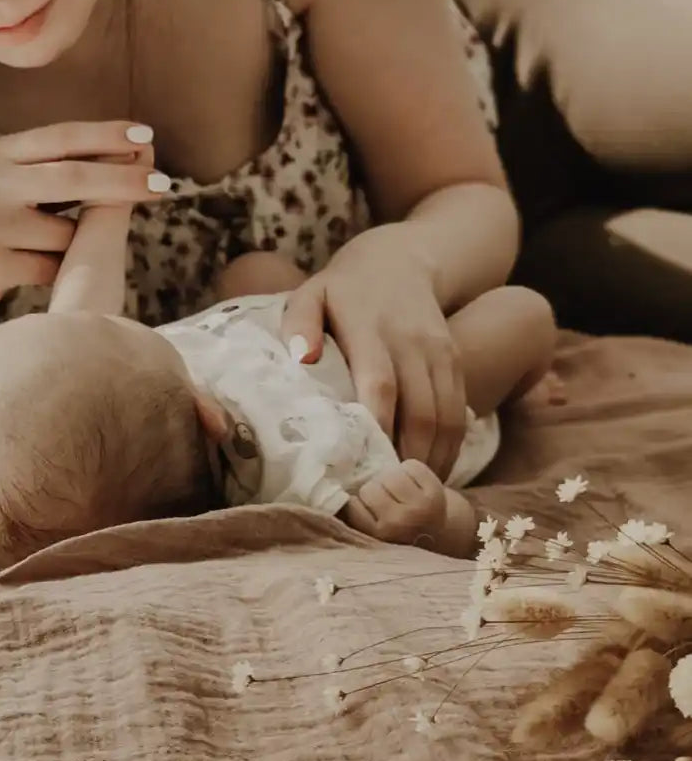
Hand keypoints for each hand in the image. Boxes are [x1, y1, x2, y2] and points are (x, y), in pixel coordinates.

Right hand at [0, 121, 165, 316]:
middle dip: (124, 180)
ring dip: (77, 245)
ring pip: (68, 234)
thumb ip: (53, 165)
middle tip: (164, 185)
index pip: (61, 138)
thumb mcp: (5, 179)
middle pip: (74, 178)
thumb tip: (131, 149)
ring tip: (49, 247)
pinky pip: (53, 268)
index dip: (106, 135)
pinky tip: (36, 270)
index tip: (146, 135)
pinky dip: (58, 271)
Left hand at [280, 226, 465, 479]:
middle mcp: (412, 340)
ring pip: (446, 417)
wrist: (400, 258)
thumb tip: (299, 359)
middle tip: (387, 501)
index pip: (380, 384)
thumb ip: (299, 324)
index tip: (365, 469)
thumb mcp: (310, 294)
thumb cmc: (342, 288)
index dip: (378, 428)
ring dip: (432, 461)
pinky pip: (461, 411)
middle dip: (407, 460)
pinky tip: (431, 471)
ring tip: (409, 496)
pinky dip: (450, 446)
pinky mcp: (455, 360)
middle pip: (420, 411)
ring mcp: (439, 351)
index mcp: (371, 327)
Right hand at [341, 460, 446, 545]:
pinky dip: (409, 470)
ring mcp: (420, 507)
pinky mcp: (436, 492)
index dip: (357, 502)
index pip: (351, 504)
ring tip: (397, 491)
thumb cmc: (393, 528)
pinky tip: (412, 485)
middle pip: (370, 488)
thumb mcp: (370, 530)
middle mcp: (399, 523)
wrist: (435, 533)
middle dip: (375, 490)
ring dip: (391, 479)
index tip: (365, 509)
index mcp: (378, 536)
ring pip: (389, 474)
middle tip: (384, 500)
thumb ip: (351, 515)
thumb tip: (324, 488)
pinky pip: (411, 465)